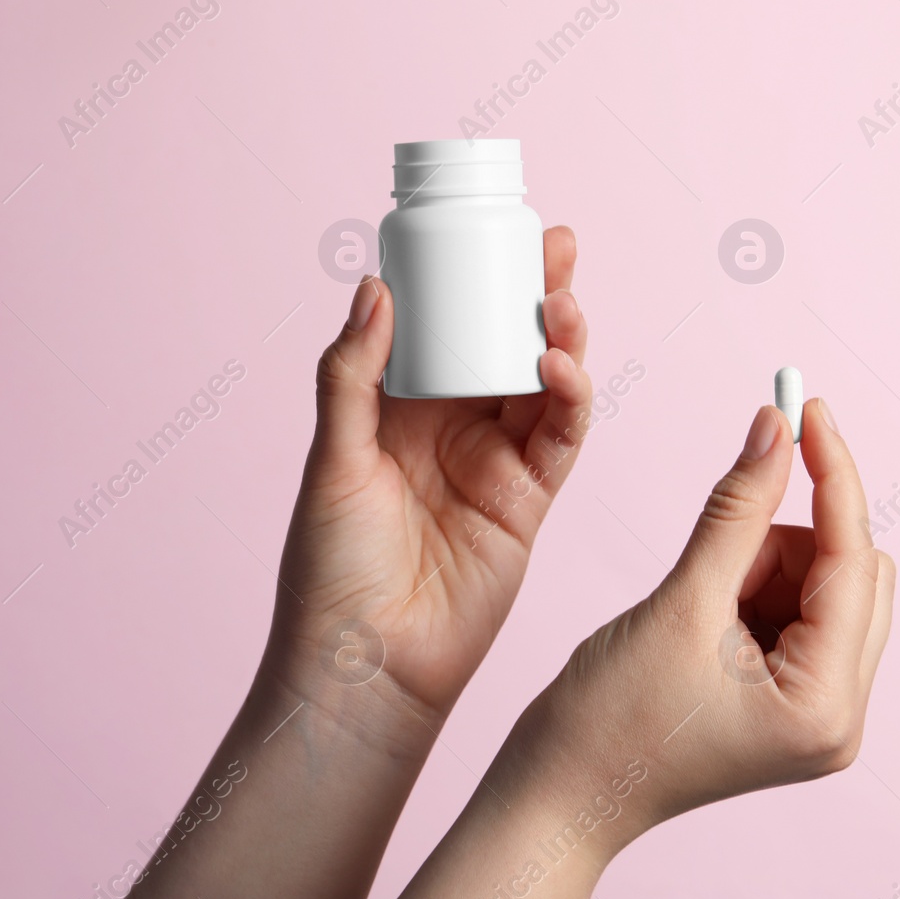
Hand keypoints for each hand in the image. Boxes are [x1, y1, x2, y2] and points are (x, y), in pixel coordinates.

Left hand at [267, 227, 592, 725]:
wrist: (366, 666)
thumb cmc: (331, 570)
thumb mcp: (332, 459)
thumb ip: (354, 375)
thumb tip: (374, 286)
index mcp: (398, 411)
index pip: (446, 328)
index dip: (473, 281)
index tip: (492, 232)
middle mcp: (452, 430)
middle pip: (505, 346)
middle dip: (534, 294)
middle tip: (555, 247)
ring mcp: (495, 464)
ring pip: (543, 386)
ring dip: (561, 340)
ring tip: (563, 302)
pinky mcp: (529, 502)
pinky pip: (559, 439)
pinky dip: (568, 400)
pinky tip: (560, 368)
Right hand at [506, 398, 894, 844]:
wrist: (559, 794)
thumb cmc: (607, 721)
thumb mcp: (679, 601)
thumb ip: (738, 509)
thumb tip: (777, 427)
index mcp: (826, 705)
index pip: (854, 561)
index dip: (831, 475)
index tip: (805, 406)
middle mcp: (839, 717)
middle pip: (853, 575)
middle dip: (786, 540)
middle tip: (718, 547)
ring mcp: (816, 715)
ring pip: (822, 589)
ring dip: (763, 566)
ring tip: (695, 603)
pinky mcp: (788, 705)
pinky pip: (794, 615)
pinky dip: (752, 590)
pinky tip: (701, 619)